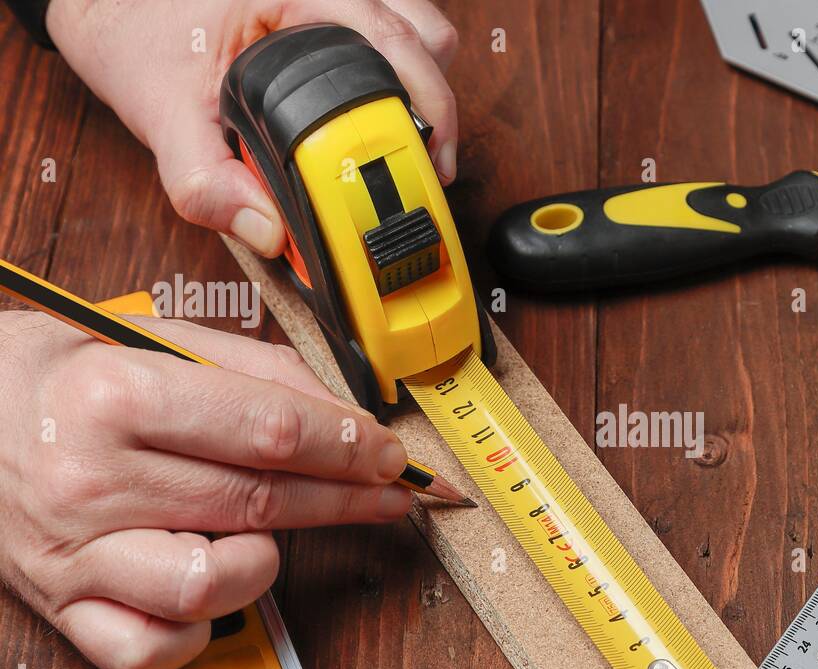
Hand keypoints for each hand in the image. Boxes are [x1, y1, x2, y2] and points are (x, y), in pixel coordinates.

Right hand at [0, 310, 413, 668]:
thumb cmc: (53, 377)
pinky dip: (197, 630)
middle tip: (390, 492)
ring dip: (265, 563)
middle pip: (260, 502)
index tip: (391, 454)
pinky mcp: (63, 607)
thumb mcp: (145, 337)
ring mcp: (75, 553)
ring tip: (268, 536)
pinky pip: (154, 649)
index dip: (350, 447)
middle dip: (348, 499)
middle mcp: (91, 479)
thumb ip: (251, 367)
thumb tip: (342, 411)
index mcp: (114, 397)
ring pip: (212, 586)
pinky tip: (209, 590)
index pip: (271, 432)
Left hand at [46, 0, 458, 256]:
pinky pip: (397, 35)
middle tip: (424, 165)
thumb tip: (267, 230)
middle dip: (436, 105)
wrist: (113, 7)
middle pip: (426, 34)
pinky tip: (380, 115)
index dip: (428, 105)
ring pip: (422, 31)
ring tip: (404, 142)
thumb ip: (205, 182)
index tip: (431, 163)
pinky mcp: (337, 11)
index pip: (392, 37)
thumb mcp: (164, 114)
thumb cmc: (140, 40)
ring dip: (424, 88)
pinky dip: (402, 79)